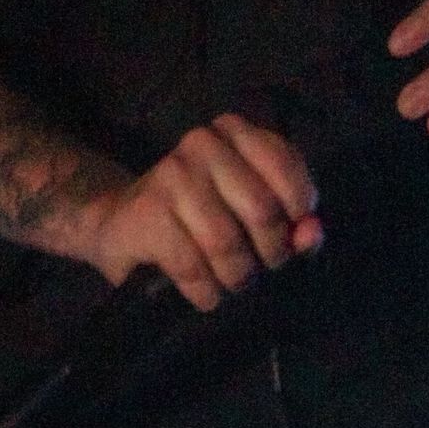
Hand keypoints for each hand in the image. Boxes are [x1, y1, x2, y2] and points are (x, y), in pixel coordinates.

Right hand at [77, 114, 321, 311]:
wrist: (116, 225)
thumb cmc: (195, 219)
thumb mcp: (248, 213)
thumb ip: (291, 222)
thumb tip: (311, 235)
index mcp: (234, 133)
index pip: (287, 167)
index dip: (298, 210)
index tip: (291, 236)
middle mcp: (202, 144)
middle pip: (262, 210)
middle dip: (269, 253)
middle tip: (259, 268)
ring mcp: (171, 176)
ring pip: (226, 243)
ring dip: (235, 277)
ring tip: (229, 283)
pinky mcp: (146, 214)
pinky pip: (192, 265)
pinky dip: (205, 292)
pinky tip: (203, 294)